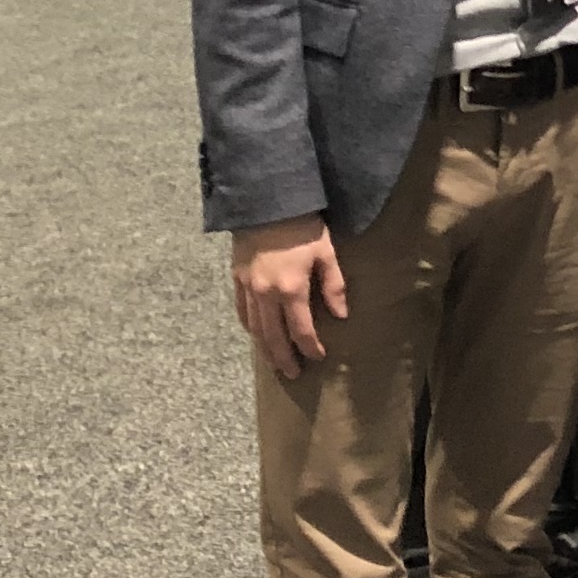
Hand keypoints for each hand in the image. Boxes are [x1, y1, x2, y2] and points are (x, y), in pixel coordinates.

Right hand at [232, 216, 346, 381]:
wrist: (267, 203)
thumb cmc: (303, 227)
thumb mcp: (326, 253)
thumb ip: (333, 286)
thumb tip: (341, 315)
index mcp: (291, 289)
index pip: (300, 329)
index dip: (310, 346)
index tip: (318, 357)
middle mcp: (265, 294)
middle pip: (273, 336)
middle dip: (284, 357)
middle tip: (293, 374)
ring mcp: (247, 288)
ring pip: (254, 328)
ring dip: (265, 348)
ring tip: (275, 363)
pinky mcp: (236, 279)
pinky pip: (241, 311)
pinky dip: (249, 327)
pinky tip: (256, 335)